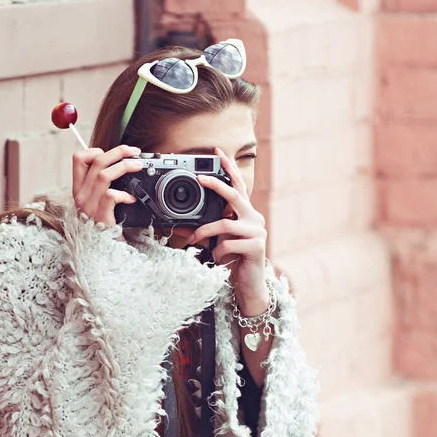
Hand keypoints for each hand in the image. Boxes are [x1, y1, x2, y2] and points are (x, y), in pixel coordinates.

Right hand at [72, 145, 142, 225]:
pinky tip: (132, 198)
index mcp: (79, 189)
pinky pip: (111, 196)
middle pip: (96, 161)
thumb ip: (103, 186)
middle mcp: (80, 196)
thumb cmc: (105, 227)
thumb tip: (121, 165)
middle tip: (134, 152)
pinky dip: (125, 193)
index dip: (96, 150)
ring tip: (138, 167)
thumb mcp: (99, 203)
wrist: (103, 255)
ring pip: (104, 175)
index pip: (78, 159)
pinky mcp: (100, 218)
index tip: (112, 154)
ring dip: (124, 166)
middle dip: (119, 152)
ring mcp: (89, 207)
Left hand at [186, 148, 268, 315]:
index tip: (218, 152)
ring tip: (194, 241)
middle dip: (216, 184)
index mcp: (246, 213)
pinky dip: (217, 251)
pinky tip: (217, 258)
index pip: (238, 186)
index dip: (228, 168)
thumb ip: (205, 229)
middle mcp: (254, 218)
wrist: (249, 284)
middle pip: (234, 195)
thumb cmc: (233, 260)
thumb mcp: (216, 241)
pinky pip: (229, 243)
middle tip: (199, 178)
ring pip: (226, 223)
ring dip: (206, 232)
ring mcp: (257, 232)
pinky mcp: (256, 246)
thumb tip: (179, 223)